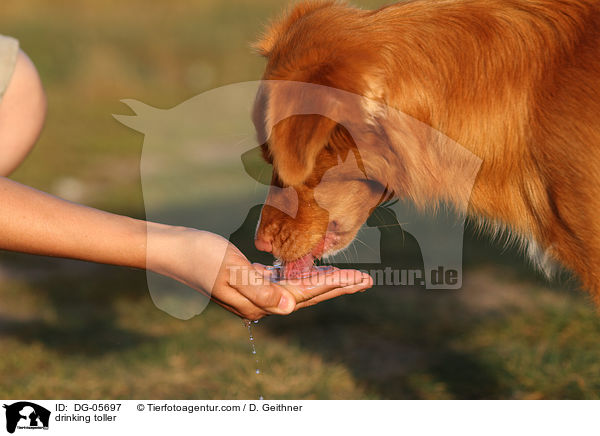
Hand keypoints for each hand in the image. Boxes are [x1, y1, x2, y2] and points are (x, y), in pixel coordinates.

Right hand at [147, 226, 372, 319]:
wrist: (171, 249)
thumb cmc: (198, 256)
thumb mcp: (230, 271)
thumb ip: (260, 292)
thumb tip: (290, 309)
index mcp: (258, 301)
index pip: (306, 294)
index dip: (336, 285)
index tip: (362, 279)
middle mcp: (258, 302)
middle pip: (307, 295)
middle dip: (337, 286)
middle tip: (366, 280)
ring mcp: (252, 292)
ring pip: (297, 288)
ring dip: (322, 281)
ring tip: (346, 276)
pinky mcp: (246, 279)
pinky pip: (281, 280)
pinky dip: (299, 274)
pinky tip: (308, 268)